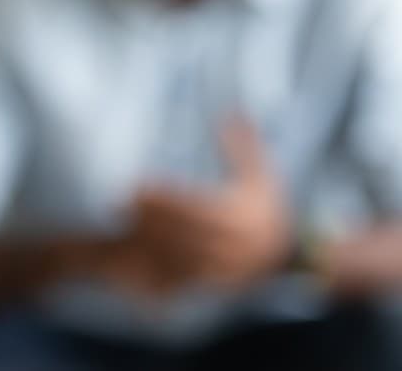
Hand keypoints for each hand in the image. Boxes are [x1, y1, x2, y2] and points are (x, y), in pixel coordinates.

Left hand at [128, 116, 291, 291]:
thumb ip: (244, 145)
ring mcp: (220, 276)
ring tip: (119, 222)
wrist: (283, 258)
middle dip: (148, 220)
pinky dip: (151, 270)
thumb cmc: (267, 210)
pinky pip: (175, 284)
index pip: (198, 210)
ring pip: (175, 262)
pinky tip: (127, 253)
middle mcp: (233, 253)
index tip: (137, 184)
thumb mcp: (262, 175)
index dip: (166, 198)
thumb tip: (231, 110)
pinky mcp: (207, 290)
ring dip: (145, 244)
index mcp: (242, 222)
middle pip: (182, 237)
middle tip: (118, 201)